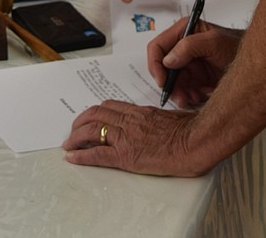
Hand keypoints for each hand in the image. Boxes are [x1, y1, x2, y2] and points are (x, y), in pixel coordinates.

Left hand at [62, 101, 215, 175]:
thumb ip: (158, 120)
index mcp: (140, 112)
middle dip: (80, 122)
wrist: (197, 141)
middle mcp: (129, 121)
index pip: (110, 106)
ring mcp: (126, 137)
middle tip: (73, 132)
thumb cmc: (191, 131)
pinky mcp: (127, 156)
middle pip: (96, 114)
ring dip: (76, 137)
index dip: (95, 112)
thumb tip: (156, 123)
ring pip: (92, 130)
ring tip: (68, 145)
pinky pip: (98, 153)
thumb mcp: (172, 118)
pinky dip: (82, 156)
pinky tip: (72, 158)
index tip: (89, 119)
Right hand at [147, 19, 241, 108]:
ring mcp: (189, 64)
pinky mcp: (196, 78)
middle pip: (163, 69)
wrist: (257, 62)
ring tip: (194, 98)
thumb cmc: (239, 45)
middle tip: (181, 97)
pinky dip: (191, 97)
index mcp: (184, 31)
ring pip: (173, 83)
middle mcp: (183, 47)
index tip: (162, 81)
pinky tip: (203, 96)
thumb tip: (168, 60)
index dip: (155, 65)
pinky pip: (185, 91)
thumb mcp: (215, 42)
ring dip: (181, 94)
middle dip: (170, 85)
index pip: (157, 47)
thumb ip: (189, 46)